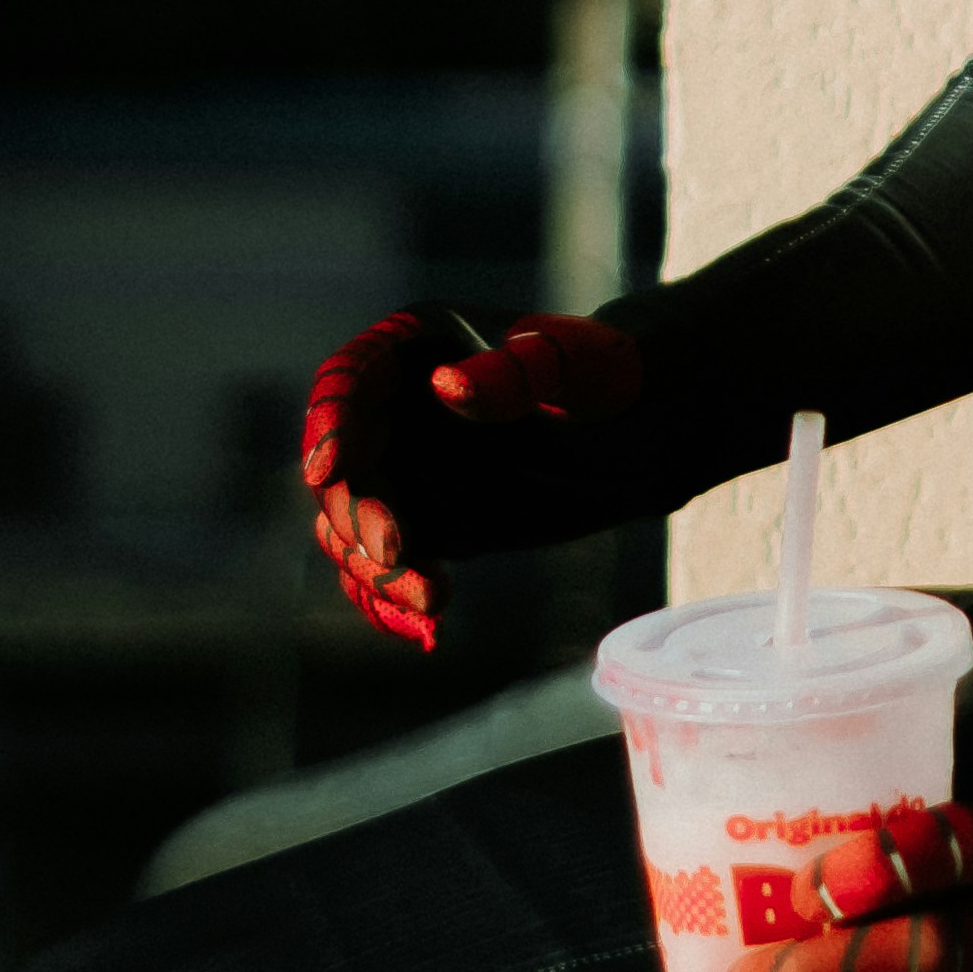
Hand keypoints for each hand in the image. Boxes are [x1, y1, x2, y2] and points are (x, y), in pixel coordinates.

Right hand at [300, 308, 639, 652]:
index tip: (330, 469)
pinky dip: (391, 599)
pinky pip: (387, 566)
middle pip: (343, 463)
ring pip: (353, 525)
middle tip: (397, 550)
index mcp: (416, 346)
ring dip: (376, 567)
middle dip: (358, 511)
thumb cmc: (608, 370)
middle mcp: (394, 408)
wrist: (643, 428)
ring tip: (433, 598)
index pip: (349, 380)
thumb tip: (447, 388)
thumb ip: (516, 372)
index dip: (329, 423)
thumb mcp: (577, 362)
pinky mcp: (426, 523)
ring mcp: (405, 470)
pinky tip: (426, 625)